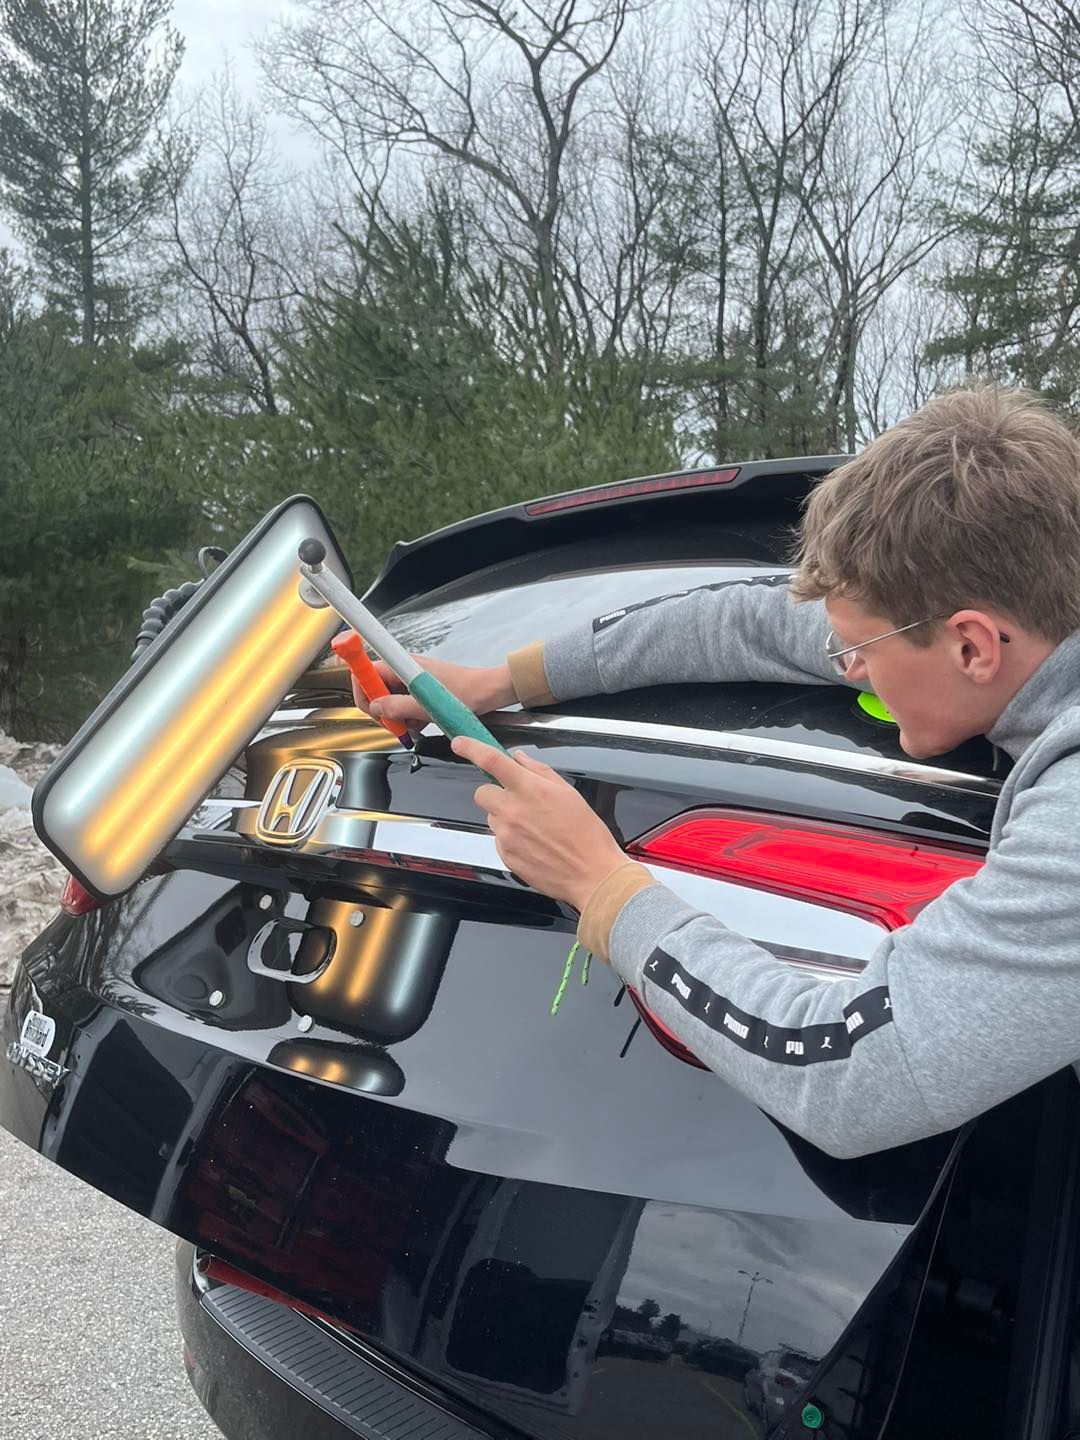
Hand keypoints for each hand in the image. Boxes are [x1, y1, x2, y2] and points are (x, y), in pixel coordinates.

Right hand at [353, 653, 513, 727]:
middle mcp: (405, 669)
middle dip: (382, 710)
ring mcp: (413, 680)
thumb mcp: (428, 705)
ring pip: (390, 700)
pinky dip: (409, 716)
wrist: (490, 692)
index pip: (366, 672)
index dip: (363, 691)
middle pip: (376, 689)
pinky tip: (421, 723)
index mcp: (403, 665)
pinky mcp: (421, 690)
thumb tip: (376, 708)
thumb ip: (398, 706)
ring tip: (414, 725)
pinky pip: (405, 704)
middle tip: (395, 724)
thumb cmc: (468, 692)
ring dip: (398, 716)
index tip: (371, 709)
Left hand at [450, 735, 628, 911]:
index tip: (460, 743)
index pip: (492, 761)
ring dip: (505, 818)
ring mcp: (506, 835)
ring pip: (491, 817)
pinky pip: (499, 838)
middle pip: (482, 793)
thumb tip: (519, 759)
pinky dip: (511, 838)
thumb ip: (538, 771)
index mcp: (530, 789)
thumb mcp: (568, 792)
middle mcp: (512, 811)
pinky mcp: (505, 855)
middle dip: (495, 793)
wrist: (591, 874)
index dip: (471, 748)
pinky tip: (533, 843)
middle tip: (517, 801)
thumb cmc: (586, 833)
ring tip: (534, 828)